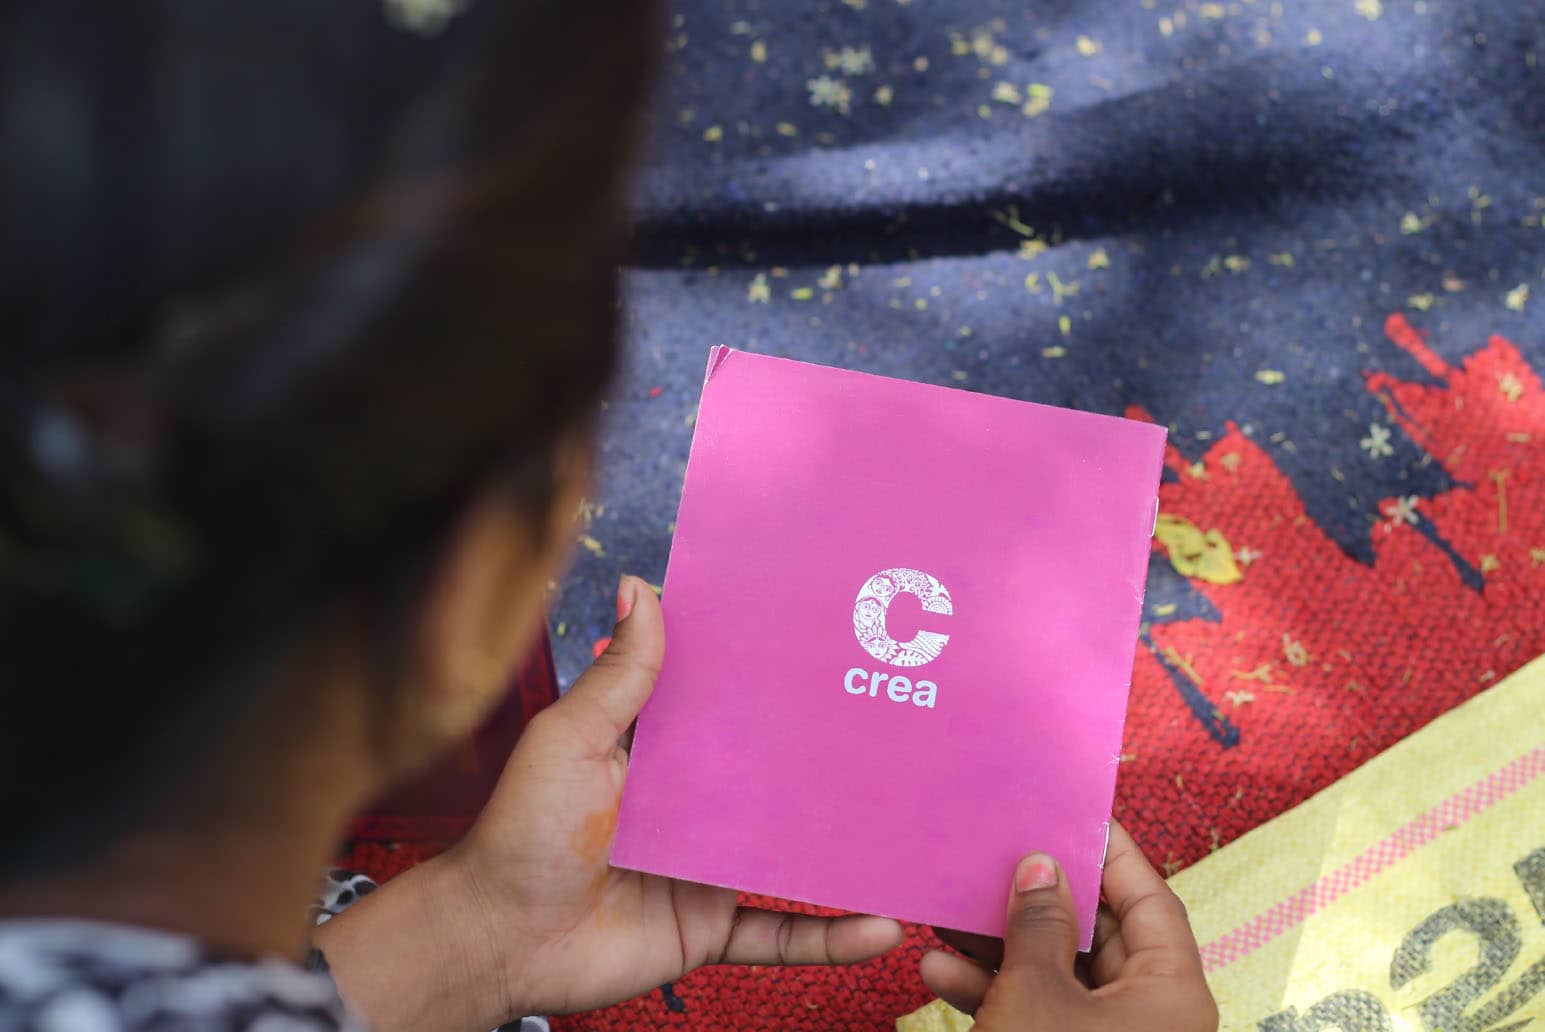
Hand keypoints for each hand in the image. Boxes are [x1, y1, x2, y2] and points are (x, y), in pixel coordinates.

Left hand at [330, 574, 888, 1027]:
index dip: (777, 679)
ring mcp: (710, 868)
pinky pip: (784, 934)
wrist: (497, 938)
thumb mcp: (572, 739)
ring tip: (918, 826)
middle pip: (778, 777)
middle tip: (903, 725)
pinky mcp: (713, 928)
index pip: (733, 707)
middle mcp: (696, 805)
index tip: (834, 644)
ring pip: (796, 852)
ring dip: (851, 845)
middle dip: (834, 757)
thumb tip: (642, 584)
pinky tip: (884, 926)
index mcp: (665, 751)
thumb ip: (620, 676)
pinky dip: (832, 936)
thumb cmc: (523, 830)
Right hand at [919, 822, 1216, 1030]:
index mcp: (1170, 992)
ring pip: (1057, 976)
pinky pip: (1036, 1014)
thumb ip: (1037, 925)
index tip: (1070, 809)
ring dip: (999, 946)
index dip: (1109, 851)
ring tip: (948, 910)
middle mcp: (1150, 1016)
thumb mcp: (1035, 996)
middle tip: (997, 851)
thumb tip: (1043, 867)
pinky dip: (990, 992)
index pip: (1148, 897)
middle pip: (1097, 934)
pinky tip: (938, 972)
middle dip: (1038, 897)